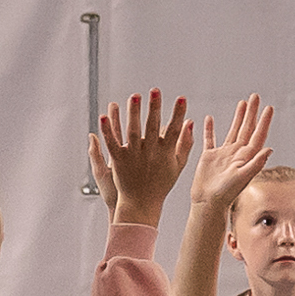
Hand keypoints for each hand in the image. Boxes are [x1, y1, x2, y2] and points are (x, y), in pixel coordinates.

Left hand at [89, 88, 193, 225]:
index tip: (182, 98)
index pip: (174, 130)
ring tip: (134, 96)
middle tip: (155, 91)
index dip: (178, 114)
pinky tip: (103, 116)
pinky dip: (107, 130)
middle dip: (154, 108)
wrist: (141, 204)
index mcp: (165, 153)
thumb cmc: (161, 184)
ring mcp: (133, 156)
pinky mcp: (118, 161)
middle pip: (153, 126)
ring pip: (133, 131)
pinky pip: (112, 143)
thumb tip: (191, 123)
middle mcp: (150, 153)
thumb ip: (185, 144)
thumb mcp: (177, 166)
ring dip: (133, 113)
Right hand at [193, 93, 276, 211]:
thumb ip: (256, 163)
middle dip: (251, 112)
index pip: (257, 135)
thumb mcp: (243, 177)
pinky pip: (210, 139)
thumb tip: (270, 149)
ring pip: (233, 130)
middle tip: (255, 96)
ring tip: (242, 103)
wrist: (208, 204)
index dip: (264, 121)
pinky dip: (210, 129)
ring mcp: (224, 155)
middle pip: (247, 128)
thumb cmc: (226, 194)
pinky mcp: (210, 157)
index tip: (269, 107)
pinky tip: (210, 118)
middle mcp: (237, 154)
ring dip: (238, 117)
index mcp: (246, 157)